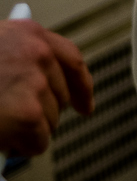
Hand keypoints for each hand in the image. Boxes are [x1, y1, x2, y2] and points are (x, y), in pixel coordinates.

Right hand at [0, 19, 94, 155]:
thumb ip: (11, 58)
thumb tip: (38, 80)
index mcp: (26, 32)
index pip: (70, 59)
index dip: (80, 86)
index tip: (84, 105)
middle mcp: (37, 52)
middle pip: (59, 96)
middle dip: (37, 113)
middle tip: (8, 122)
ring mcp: (35, 82)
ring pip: (50, 121)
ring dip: (26, 130)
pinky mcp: (30, 114)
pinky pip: (39, 142)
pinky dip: (22, 149)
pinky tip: (0, 141)